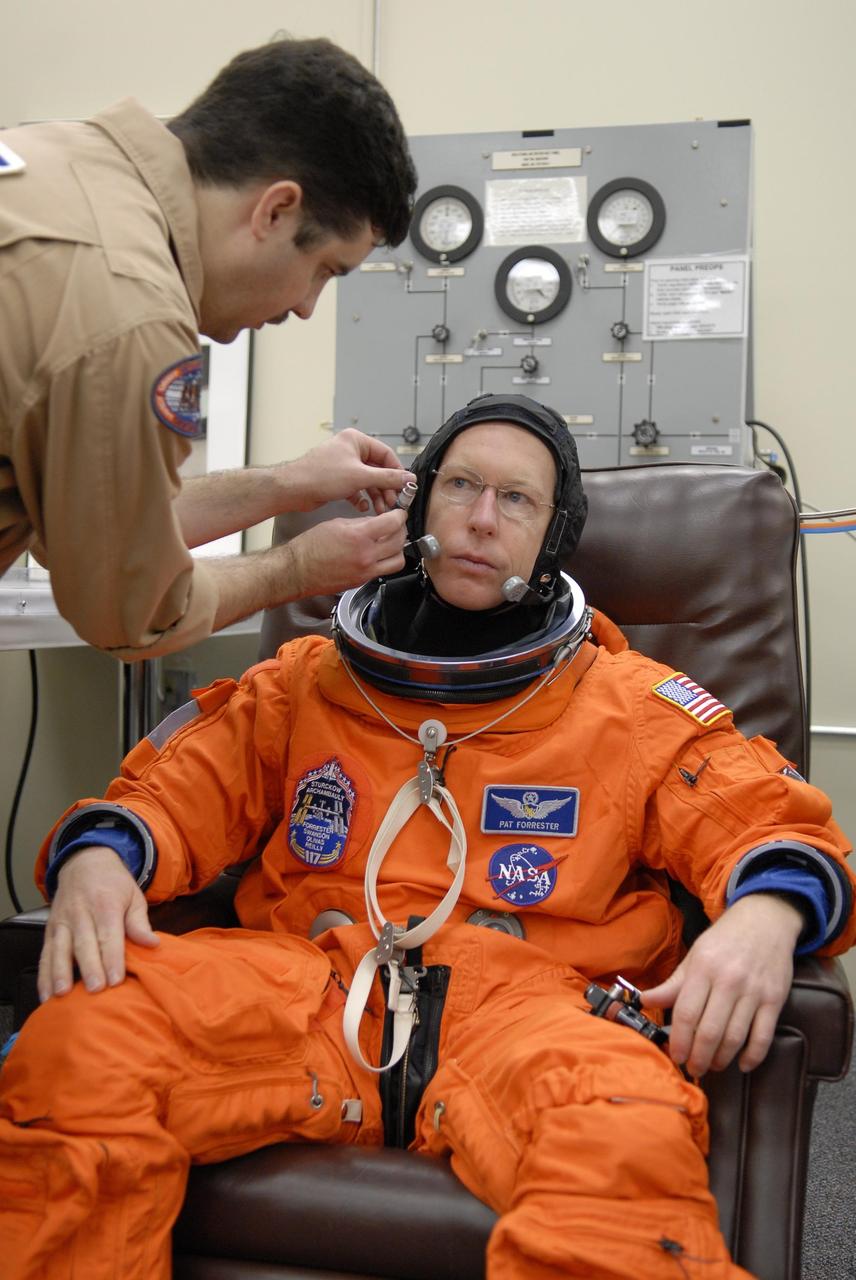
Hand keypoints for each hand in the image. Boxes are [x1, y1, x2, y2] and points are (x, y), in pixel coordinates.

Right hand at [37, 847, 158, 1000]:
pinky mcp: (49, 930)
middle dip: (89, 968)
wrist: (85, 861)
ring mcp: (62, 922)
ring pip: (59, 949)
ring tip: (62, 995)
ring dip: (60, 973)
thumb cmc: (114, 884)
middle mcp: (81, 913)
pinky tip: (45, 994)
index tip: (115, 980)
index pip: (109, 935)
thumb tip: (152, 944)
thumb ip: (140, 922)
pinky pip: (44, 954)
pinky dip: (43, 975)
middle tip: (95, 990)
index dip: (112, 958)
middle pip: (84, 944)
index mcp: (106, 905)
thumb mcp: (133, 896)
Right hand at [284, 507, 407, 594]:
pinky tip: (378, 554)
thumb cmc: (310, 547)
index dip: (399, 516)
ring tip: (391, 542)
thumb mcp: (337, 524)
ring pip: (398, 560)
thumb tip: (377, 522)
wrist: (298, 570)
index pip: (392, 523)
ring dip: (398, 549)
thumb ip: (361, 523)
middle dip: (401, 530)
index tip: (399, 513)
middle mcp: (366, 556)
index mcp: (358, 537)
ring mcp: (366, 571)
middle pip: (399, 541)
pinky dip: (386, 561)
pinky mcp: (362, 581)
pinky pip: (384, 571)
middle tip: (397, 525)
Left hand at [285, 429, 414, 514]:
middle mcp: (350, 451)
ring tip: (381, 509)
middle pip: (377, 469)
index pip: (385, 454)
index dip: (397, 471)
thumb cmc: (320, 475)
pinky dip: (362, 498)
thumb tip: (407, 478)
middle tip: (393, 502)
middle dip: (386, 488)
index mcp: (356, 441)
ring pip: (367, 481)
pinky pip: (356, 488)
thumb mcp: (360, 476)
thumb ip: (387, 478)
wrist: (294, 489)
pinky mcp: (337, 480)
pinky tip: (363, 507)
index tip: (405, 486)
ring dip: (376, 495)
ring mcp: (343, 466)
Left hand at [641, 894, 802, 1075]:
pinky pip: (763, 1036)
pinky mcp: (775, 999)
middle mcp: (728, 981)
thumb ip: (672, 984)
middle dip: (699, 1057)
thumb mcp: (694, 956)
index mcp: (703, 968)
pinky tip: (742, 1064)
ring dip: (722, 1059)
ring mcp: (754, 991)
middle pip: (710, 1031)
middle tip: (694, 1069)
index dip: (679, 1041)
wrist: (765, 920)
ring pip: (735, 1037)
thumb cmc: (724, 941)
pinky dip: (752, 1056)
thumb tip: (644, 1001)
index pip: (687, 1013)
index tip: (676, 1056)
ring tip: (712, 1066)